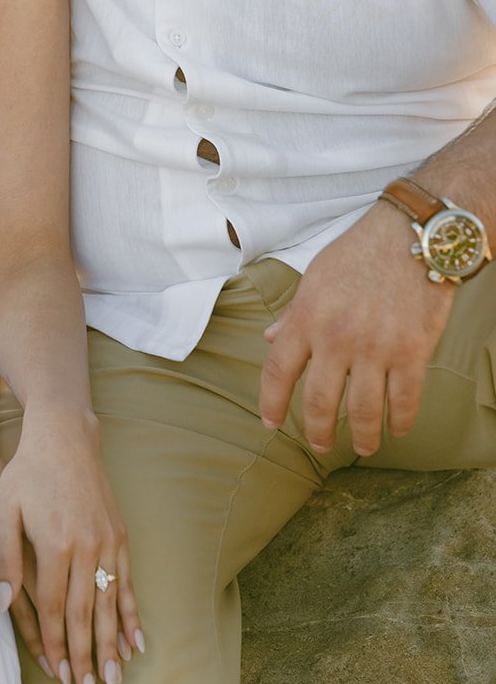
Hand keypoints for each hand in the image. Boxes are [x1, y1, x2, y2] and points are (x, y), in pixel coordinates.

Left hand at [0, 404, 142, 683]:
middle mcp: (87, 546)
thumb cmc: (27, 472)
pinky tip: (137, 640)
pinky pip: (127, 582)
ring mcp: (108, 541)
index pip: (56, 608)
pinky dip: (132, 614)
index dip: (57, 645)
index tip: (58, 676)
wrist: (65, 435)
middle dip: (87, 656)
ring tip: (114, 678)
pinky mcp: (120, 534)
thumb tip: (1, 607)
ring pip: (111, 603)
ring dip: (112, 644)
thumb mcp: (5, 510)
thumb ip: (6, 560)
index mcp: (55, 544)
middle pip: (87, 614)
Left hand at [259, 204, 454, 457]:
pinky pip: (404, 400)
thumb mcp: (315, 277)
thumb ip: (294, 313)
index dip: (271, 402)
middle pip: (318, 402)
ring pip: (363, 411)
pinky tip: (397, 428)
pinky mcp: (412, 351)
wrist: (412, 236)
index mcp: (306, 318)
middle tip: (321, 445)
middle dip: (318, 432)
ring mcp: (375, 348)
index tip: (271, 423)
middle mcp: (336, 338)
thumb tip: (272, 339)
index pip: (277, 371)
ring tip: (364, 447)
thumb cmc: (359, 252)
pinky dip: (400, 421)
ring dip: (363, 437)